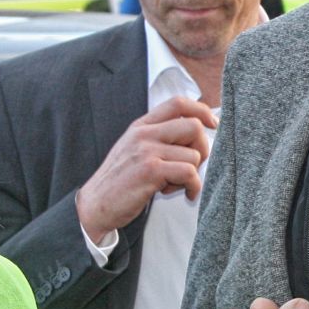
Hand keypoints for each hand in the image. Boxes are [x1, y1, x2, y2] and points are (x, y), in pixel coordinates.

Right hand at [75, 96, 217, 240]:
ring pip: (193, 155)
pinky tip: (185, 194)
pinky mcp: (151, 170)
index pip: (177, 103)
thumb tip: (197, 135)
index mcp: (141, 126)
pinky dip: (194, 187)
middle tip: (193, 167)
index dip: (201, 110)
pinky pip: (189, 173)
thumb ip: (159, 139)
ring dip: (192, 175)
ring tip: (175, 185)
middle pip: (193, 126)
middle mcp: (144, 134)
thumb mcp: (135, 150)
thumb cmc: (120, 182)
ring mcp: (146, 151)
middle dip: (203, 148)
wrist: (95, 205)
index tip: (214, 124)